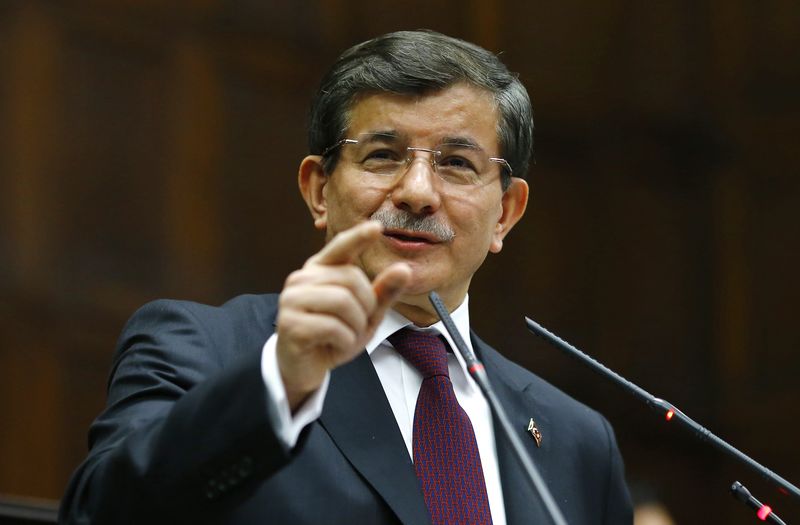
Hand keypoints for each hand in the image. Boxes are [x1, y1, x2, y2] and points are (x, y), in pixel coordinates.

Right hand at [276, 221, 411, 409]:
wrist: (304, 368)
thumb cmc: (333, 336)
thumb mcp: (365, 315)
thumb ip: (383, 293)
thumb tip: (404, 269)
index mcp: (320, 270)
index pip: (341, 247)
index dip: (359, 237)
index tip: (377, 227)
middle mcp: (302, 278)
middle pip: (352, 280)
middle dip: (365, 307)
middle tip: (356, 326)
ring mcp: (292, 299)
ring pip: (343, 302)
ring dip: (355, 326)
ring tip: (345, 337)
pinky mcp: (289, 323)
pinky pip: (332, 327)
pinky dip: (343, 341)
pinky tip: (334, 346)